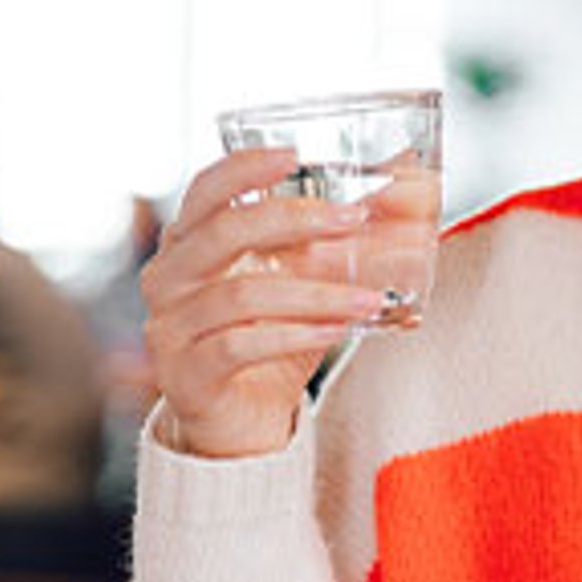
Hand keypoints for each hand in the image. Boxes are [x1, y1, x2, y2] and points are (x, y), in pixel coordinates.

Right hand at [141, 148, 396, 457]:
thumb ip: (346, 236)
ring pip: (241, 295)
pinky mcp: (185, 375)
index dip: (243, 169)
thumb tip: (412, 179)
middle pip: (224, 232)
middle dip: (294, 220)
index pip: (205, 190)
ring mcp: (170, 328)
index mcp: (191, 243)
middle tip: (354, 218)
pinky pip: (239, 346)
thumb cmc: (272, 339)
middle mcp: (169, 279)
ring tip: (371, 299)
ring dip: (315, 294)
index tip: (294, 156)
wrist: (242, 425)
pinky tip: (335, 333)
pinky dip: (295, 336)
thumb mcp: (311, 281)